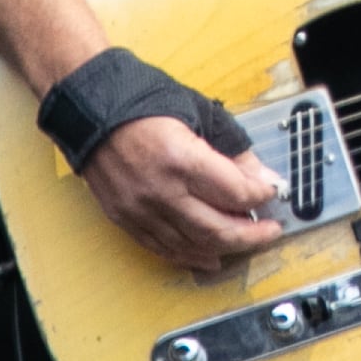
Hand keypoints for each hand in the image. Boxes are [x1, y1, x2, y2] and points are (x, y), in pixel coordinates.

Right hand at [84, 113, 286, 272]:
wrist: (88, 108)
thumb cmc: (140, 103)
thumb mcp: (197, 112)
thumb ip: (230, 149)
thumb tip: (259, 176)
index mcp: (181, 159)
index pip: (235, 192)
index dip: (261, 195)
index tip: (273, 192)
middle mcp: (160, 191)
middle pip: (217, 229)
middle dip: (252, 234)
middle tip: (271, 230)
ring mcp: (139, 210)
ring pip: (192, 246)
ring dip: (225, 249)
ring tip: (247, 242)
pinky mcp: (124, 218)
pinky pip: (163, 248)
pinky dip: (190, 256)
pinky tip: (209, 257)